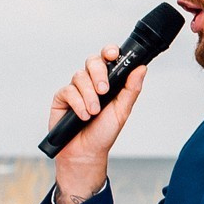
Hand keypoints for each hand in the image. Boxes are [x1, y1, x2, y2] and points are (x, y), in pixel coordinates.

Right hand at [49, 45, 148, 202]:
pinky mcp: (62, 97)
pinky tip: (83, 115)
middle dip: (99, 74)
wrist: (86, 151)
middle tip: (104, 91)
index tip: (113, 54)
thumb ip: (131, 89)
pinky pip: (68, 91)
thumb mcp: (122, 110)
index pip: (108, 59)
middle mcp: (91, 81)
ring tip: (94, 112)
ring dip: (89, 95)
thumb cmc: (104, 132)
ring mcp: (76, 88)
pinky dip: (77, 103)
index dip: (109, 51)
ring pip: (80, 76)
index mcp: (108, 81)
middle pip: (92, 62)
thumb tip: (141, 68)